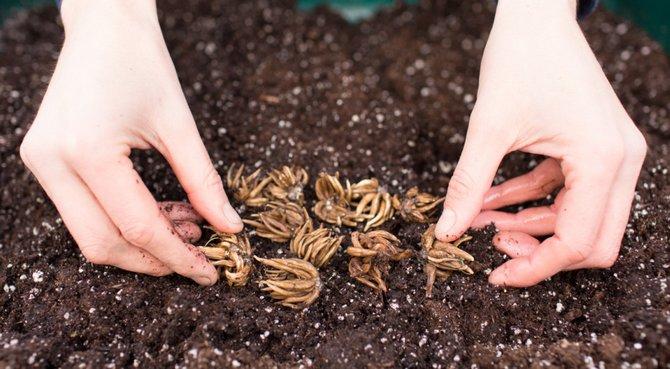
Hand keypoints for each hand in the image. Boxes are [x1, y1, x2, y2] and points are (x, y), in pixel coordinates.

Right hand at [19, 0, 241, 284]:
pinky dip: (124, 221)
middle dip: (154, 261)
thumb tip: (229, 227)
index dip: (178, 257)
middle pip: (103, 244)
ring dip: (141, 242)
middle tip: (199, 256)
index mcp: (87, 151)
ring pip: (90, 234)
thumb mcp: (180, 125)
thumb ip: (205, 182)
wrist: (104, 25)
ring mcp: (42, 162)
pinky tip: (164, 213)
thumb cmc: (143, 62)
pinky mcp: (45, 160)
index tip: (210, 272)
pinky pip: (85, 211)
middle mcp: (53, 162)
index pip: (137, 228)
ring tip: (189, 228)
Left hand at [435, 0, 646, 286]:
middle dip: (540, 250)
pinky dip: (531, 199)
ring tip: (481, 218)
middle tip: (492, 246)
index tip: (494, 275)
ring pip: (579, 220)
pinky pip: (568, 192)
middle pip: (591, 241)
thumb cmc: (519, 59)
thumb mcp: (487, 128)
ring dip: (530, 224)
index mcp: (603, 159)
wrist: (536, 15)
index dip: (534, 268)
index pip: (578, 242)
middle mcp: (620, 161)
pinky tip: (492, 198)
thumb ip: (467, 185)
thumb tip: (446, 232)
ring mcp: (612, 154)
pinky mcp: (595, 148)